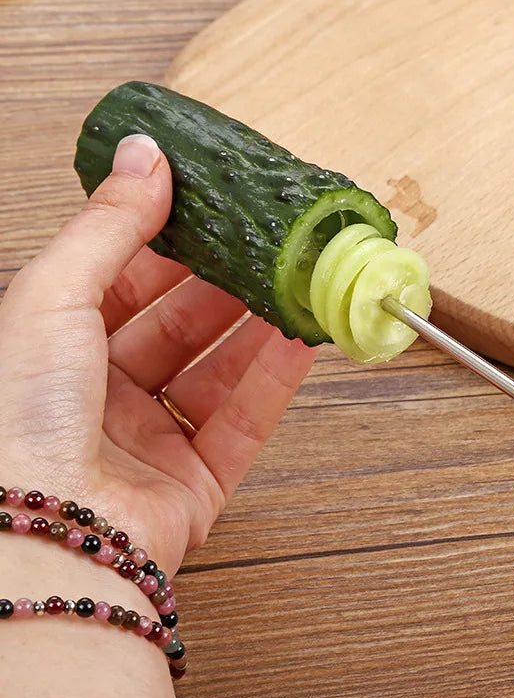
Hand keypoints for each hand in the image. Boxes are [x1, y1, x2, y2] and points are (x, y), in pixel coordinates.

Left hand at [0, 134, 315, 575]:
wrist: (43, 543)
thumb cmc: (18, 422)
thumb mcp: (53, 297)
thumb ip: (110, 225)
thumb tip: (146, 154)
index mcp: (55, 348)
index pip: (124, 278)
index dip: (169, 238)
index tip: (213, 204)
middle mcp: (101, 394)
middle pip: (179, 324)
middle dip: (226, 282)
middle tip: (267, 243)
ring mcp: (150, 441)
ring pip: (219, 371)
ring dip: (260, 327)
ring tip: (298, 284)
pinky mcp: (194, 484)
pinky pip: (243, 422)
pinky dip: (276, 381)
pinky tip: (301, 342)